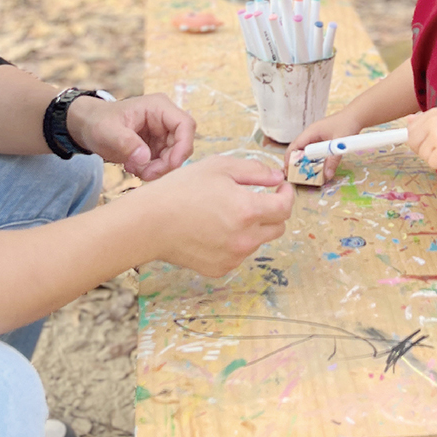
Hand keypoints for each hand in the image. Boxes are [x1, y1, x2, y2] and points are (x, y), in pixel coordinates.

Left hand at [69, 93, 195, 179]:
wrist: (88, 126)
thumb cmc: (97, 122)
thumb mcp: (107, 131)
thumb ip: (125, 143)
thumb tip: (145, 158)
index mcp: (158, 107)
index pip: (185, 125)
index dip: (183, 146)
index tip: (170, 165)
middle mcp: (165, 119)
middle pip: (182, 144)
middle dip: (167, 163)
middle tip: (145, 174)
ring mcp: (162, 133)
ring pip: (174, 156)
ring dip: (158, 168)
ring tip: (134, 169)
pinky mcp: (157, 146)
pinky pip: (164, 162)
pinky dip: (152, 170)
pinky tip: (134, 168)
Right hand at [138, 152, 293, 275]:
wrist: (150, 223)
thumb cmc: (182, 189)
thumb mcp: (219, 167)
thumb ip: (254, 171)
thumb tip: (277, 178)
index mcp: (248, 210)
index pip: (285, 207)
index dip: (287, 194)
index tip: (280, 187)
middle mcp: (245, 238)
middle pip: (278, 227)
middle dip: (273, 211)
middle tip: (257, 199)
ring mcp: (233, 257)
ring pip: (258, 241)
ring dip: (253, 227)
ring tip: (225, 213)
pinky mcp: (220, 269)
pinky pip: (238, 254)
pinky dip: (235, 242)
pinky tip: (213, 229)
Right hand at [287, 109, 358, 181]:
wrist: (356, 116)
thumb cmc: (346, 125)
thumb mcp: (339, 143)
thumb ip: (333, 160)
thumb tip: (327, 175)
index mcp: (311, 132)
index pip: (294, 146)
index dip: (289, 159)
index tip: (288, 172)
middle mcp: (310, 134)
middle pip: (298, 149)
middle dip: (294, 162)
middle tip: (294, 177)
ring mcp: (316, 137)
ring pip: (306, 151)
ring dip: (304, 162)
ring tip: (303, 175)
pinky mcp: (322, 140)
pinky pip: (314, 152)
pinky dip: (313, 160)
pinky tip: (316, 168)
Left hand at [407, 109, 436, 170]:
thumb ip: (427, 121)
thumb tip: (408, 120)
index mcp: (433, 113)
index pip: (410, 129)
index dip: (417, 140)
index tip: (426, 144)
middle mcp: (433, 122)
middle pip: (412, 143)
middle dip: (424, 150)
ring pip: (423, 155)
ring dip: (435, 158)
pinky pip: (433, 164)